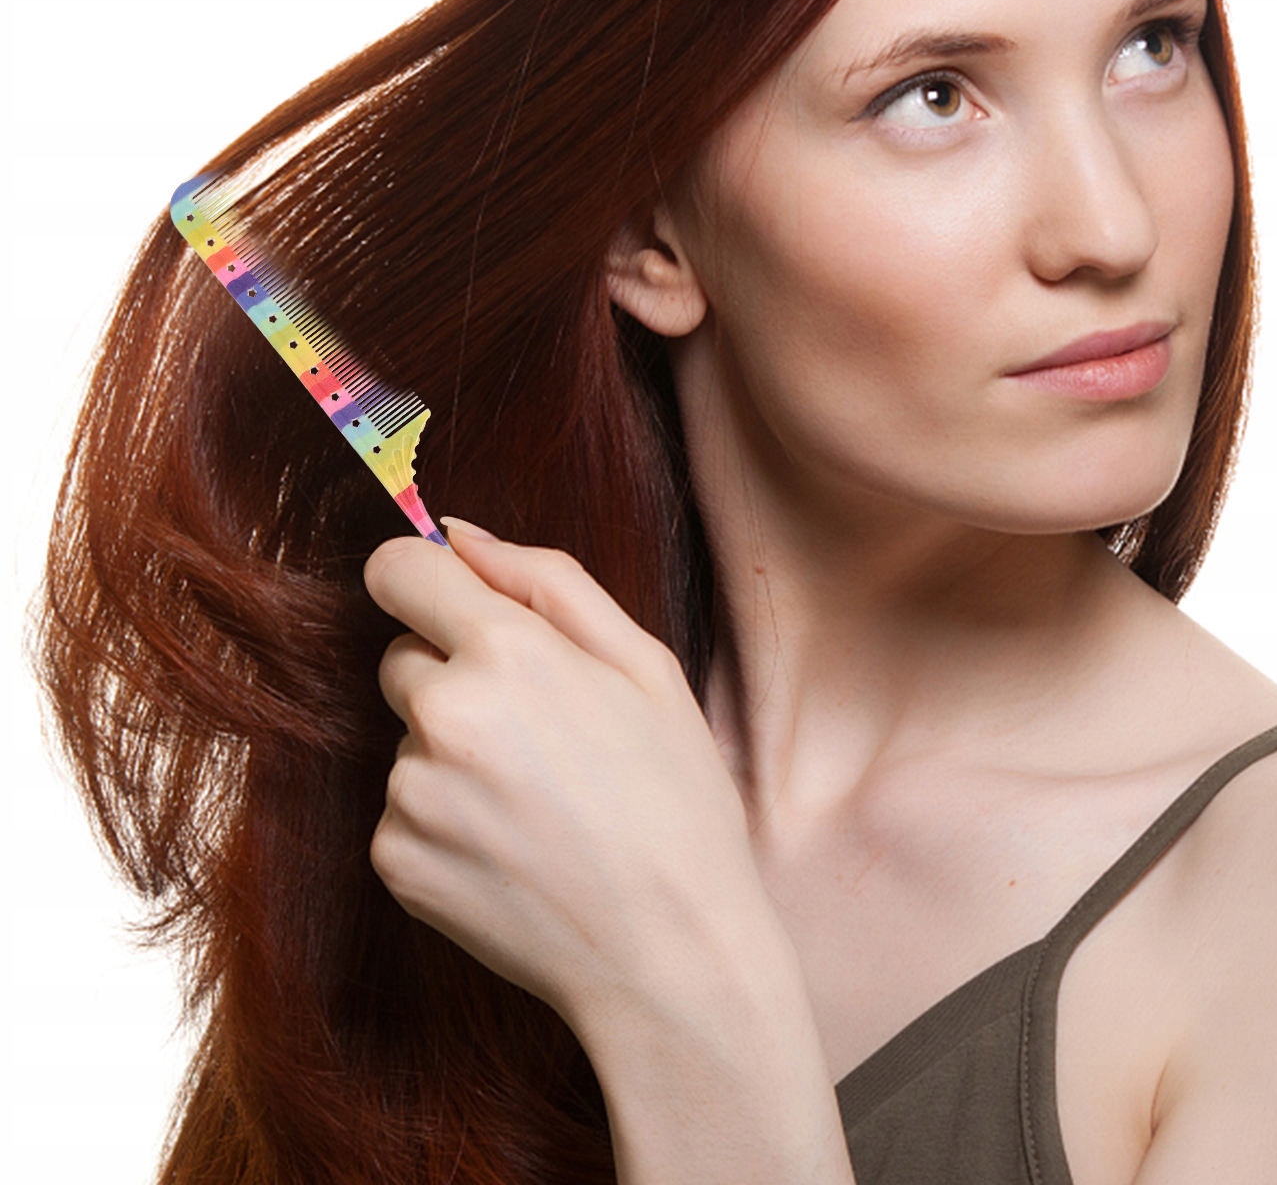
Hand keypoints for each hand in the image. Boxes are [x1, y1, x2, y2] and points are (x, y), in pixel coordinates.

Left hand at [363, 519, 762, 1034]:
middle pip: (401, 658)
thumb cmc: (674, 800)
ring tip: (538, 804)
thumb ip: (547, 582)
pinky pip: (402, 810)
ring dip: (453, 755)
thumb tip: (459, 532)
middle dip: (454, 676)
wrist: (669, 951)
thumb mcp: (646, 666)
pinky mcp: (394, 860)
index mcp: (507, 651)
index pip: (398, 569)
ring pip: (407, 739)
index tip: (451, 605)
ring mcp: (411, 793)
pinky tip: (513, 848)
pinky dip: (444, 821)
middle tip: (539, 733)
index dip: (424, 579)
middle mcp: (442, 714)